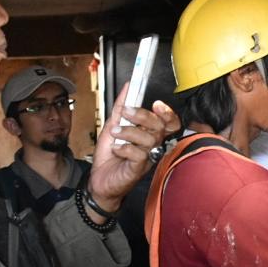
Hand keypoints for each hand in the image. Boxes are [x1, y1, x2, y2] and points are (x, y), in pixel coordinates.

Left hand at [87, 82, 180, 211]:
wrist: (98, 179)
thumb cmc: (109, 155)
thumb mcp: (112, 125)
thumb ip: (120, 107)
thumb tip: (128, 86)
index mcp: (149, 134)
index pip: (169, 122)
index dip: (167, 113)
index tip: (156, 104)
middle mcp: (152, 145)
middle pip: (159, 127)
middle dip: (143, 116)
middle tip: (125, 112)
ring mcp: (147, 158)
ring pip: (149, 139)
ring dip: (129, 132)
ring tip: (114, 133)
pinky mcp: (139, 169)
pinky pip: (139, 155)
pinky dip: (125, 148)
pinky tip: (116, 149)